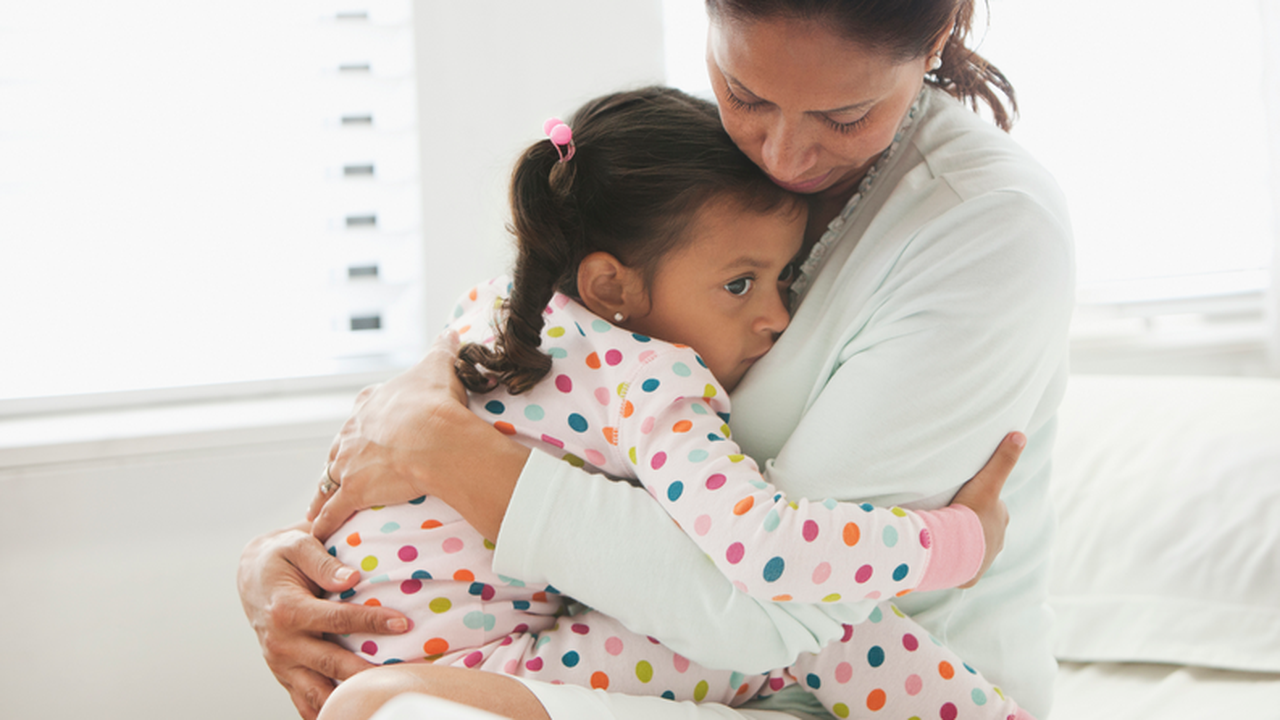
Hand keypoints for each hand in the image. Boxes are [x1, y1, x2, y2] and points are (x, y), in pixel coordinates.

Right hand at [237, 522, 410, 719]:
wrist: (251, 576)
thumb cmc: (281, 556)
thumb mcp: (297, 544)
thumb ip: (323, 562)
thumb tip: (352, 579)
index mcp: (286, 609)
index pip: (336, 619)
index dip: (371, 622)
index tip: (403, 624)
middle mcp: (282, 643)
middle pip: (331, 664)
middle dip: (368, 671)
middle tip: (403, 673)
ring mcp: (281, 664)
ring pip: (318, 693)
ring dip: (348, 699)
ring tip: (380, 697)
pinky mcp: (285, 675)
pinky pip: (305, 702)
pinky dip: (327, 712)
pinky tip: (354, 713)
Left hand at [309, 330, 529, 542]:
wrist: (435, 436)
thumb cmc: (437, 401)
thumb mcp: (438, 366)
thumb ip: (442, 348)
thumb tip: (451, 331)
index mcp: (371, 403)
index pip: (361, 414)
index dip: (365, 424)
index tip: (366, 431)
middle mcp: (353, 431)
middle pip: (340, 446)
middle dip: (342, 458)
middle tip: (343, 471)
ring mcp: (350, 462)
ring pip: (330, 478)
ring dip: (326, 490)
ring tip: (320, 504)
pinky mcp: (353, 490)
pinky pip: (333, 511)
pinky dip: (324, 522)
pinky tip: (317, 533)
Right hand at [950, 431, 1023, 588]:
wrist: (953, 547)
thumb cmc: (970, 513)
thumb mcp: (987, 482)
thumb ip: (1003, 459)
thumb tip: (1021, 434)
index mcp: (1000, 520)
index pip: (992, 508)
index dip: (979, 502)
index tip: (963, 500)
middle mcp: (996, 541)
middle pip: (984, 528)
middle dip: (972, 524)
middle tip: (952, 518)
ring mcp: (983, 560)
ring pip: (973, 548)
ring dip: (963, 543)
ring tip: (946, 537)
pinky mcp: (969, 575)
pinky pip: (961, 568)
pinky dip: (954, 562)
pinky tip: (943, 557)